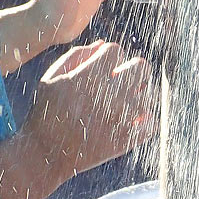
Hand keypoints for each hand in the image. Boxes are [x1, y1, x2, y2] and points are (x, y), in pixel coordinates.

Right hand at [24, 41, 156, 179]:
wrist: (47, 153)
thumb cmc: (47, 113)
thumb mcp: (51, 77)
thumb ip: (77, 55)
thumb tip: (102, 45)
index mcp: (91, 77)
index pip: (116, 51)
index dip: (108, 57)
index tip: (100, 69)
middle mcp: (112, 95)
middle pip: (142, 67)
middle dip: (131, 69)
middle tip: (118, 80)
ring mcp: (123, 118)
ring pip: (148, 94)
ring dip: (136, 96)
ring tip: (119, 104)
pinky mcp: (128, 139)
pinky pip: (151, 123)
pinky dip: (143, 122)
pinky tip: (127, 121)